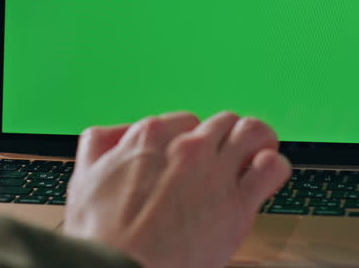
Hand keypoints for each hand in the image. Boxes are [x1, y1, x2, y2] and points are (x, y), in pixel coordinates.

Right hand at [64, 111, 290, 267]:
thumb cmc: (103, 237)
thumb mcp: (84, 179)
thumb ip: (100, 147)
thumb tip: (113, 136)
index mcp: (149, 137)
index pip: (183, 121)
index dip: (189, 139)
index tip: (190, 154)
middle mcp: (186, 146)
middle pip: (220, 122)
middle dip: (223, 139)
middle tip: (223, 157)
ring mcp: (215, 171)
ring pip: (252, 132)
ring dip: (256, 140)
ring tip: (255, 154)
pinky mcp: (238, 203)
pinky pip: (272, 167)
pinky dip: (274, 166)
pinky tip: (266, 175)